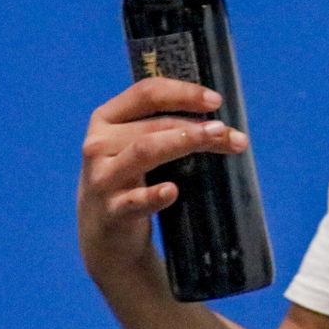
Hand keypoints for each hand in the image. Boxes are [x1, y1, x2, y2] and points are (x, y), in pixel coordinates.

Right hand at [78, 76, 249, 281]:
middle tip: (230, 134)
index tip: (215, 101)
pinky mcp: (110, 211)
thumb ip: (166, 129)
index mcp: (106, 118)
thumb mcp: (136, 147)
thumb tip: (222, 124)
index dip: (182, 93)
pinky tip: (173, 191)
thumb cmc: (130, 181)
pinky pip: (134, 200)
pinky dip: (154, 195)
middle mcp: (98, 143)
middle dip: (196, 127)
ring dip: (184, 142)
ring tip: (216, 140)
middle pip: (154, 125)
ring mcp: (101, 178)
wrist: (103, 236)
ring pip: (146, 150)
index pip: (146, 93)